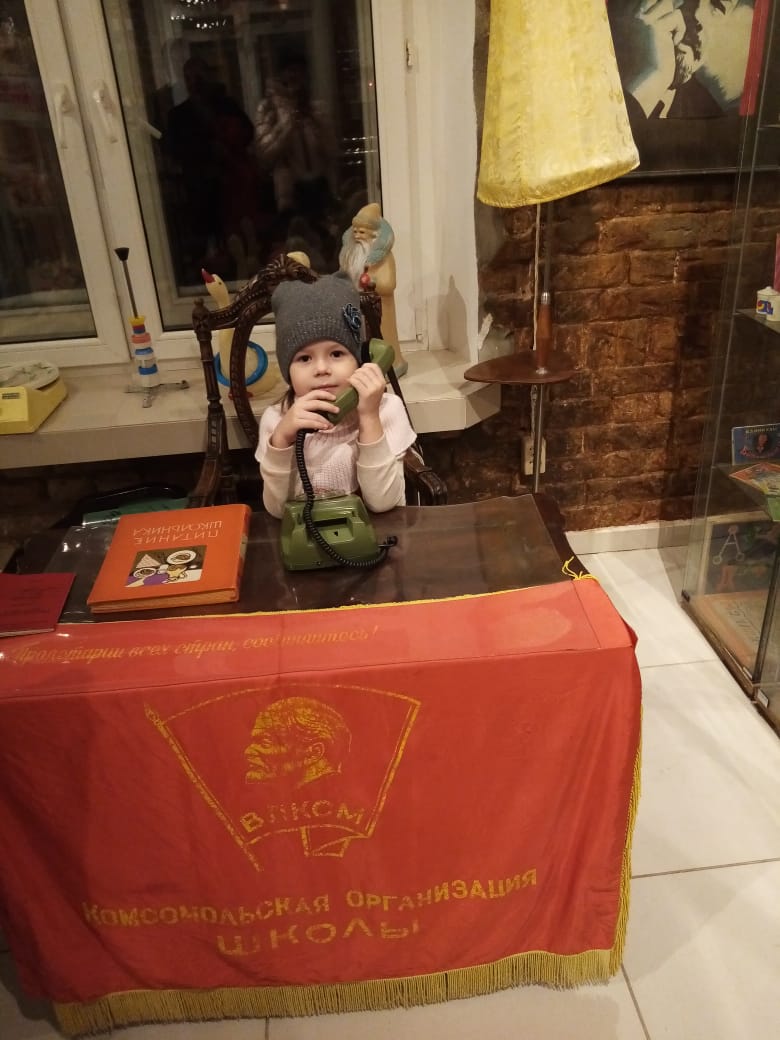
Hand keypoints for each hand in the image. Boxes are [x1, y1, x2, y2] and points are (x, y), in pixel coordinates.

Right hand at [269, 389, 337, 447]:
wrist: (282, 432)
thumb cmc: (296, 422)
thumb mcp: (303, 412)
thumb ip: (313, 409)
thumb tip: (330, 408)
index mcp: (302, 400)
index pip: (315, 393)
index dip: (325, 394)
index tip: (335, 398)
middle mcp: (299, 405)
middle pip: (317, 403)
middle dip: (329, 406)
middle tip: (337, 410)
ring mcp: (297, 413)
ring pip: (316, 415)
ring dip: (326, 420)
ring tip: (332, 425)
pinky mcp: (296, 423)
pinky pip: (311, 423)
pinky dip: (320, 425)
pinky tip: (325, 427)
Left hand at [350, 362, 385, 441]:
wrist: (370, 415)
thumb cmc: (371, 401)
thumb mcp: (376, 388)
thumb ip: (373, 378)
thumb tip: (365, 367)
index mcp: (382, 381)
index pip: (374, 366)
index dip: (366, 365)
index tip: (361, 370)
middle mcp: (379, 384)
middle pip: (365, 369)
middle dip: (357, 371)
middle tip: (354, 377)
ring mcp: (373, 389)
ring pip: (359, 374)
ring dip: (353, 376)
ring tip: (352, 381)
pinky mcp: (365, 393)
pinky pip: (355, 381)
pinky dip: (350, 380)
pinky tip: (349, 383)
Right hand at [610, 0, 685, 115]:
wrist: (645, 83)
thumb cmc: (647, 65)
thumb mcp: (646, 37)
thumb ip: (653, 20)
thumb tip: (674, 2)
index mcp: (624, 20)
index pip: (644, 0)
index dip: (656, 4)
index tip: (668, 12)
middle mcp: (630, 17)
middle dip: (667, 6)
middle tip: (674, 20)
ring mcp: (641, 20)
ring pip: (666, 3)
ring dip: (674, 18)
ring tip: (672, 36)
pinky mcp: (654, 27)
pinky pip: (676, 16)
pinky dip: (680, 29)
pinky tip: (675, 43)